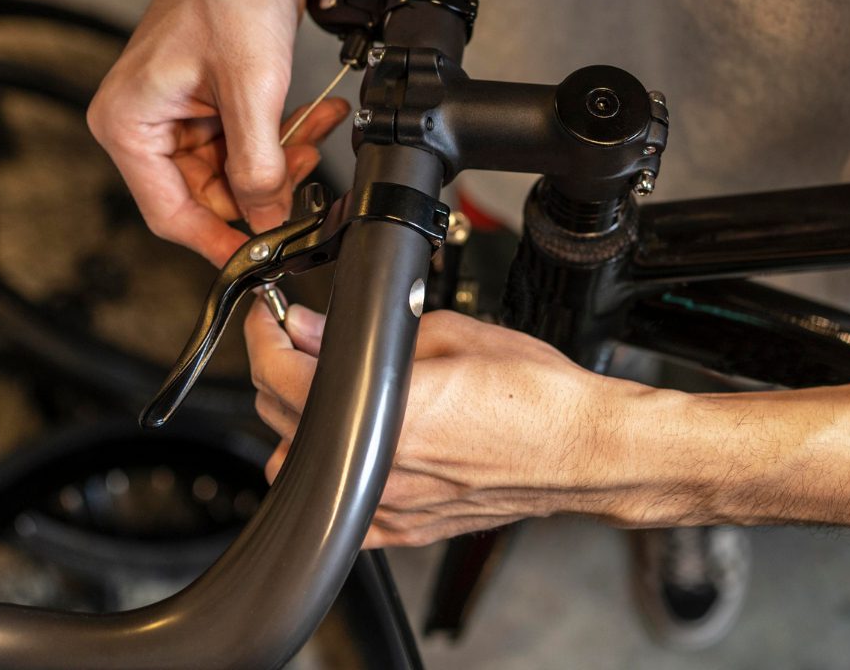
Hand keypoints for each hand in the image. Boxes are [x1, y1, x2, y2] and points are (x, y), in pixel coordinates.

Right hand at [88, 0, 348, 265]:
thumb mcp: (251, 87)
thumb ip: (258, 165)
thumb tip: (268, 220)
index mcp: (129, 124)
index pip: (171, 213)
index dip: (220, 241)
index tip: (261, 260)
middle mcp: (146, 124)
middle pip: (208, 196)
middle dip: (264, 189)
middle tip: (307, 178)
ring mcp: (180, 114)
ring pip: (236, 172)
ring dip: (283, 158)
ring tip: (317, 129)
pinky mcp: (211, 100)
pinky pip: (249, 141)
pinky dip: (284, 134)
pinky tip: (315, 116)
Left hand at [246, 302, 643, 546]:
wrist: (582, 449)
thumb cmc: (536, 395)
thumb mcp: (450, 333)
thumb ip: (372, 332)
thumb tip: (316, 327)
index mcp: (390, 414)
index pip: (283, 376)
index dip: (266, 336)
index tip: (271, 318)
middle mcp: (380, 469)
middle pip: (282, 418)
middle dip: (284, 370)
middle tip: (306, 340)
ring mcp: (390, 507)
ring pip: (299, 465)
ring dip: (300, 424)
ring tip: (328, 391)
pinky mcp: (404, 530)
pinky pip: (340, 505)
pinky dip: (332, 473)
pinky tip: (357, 443)